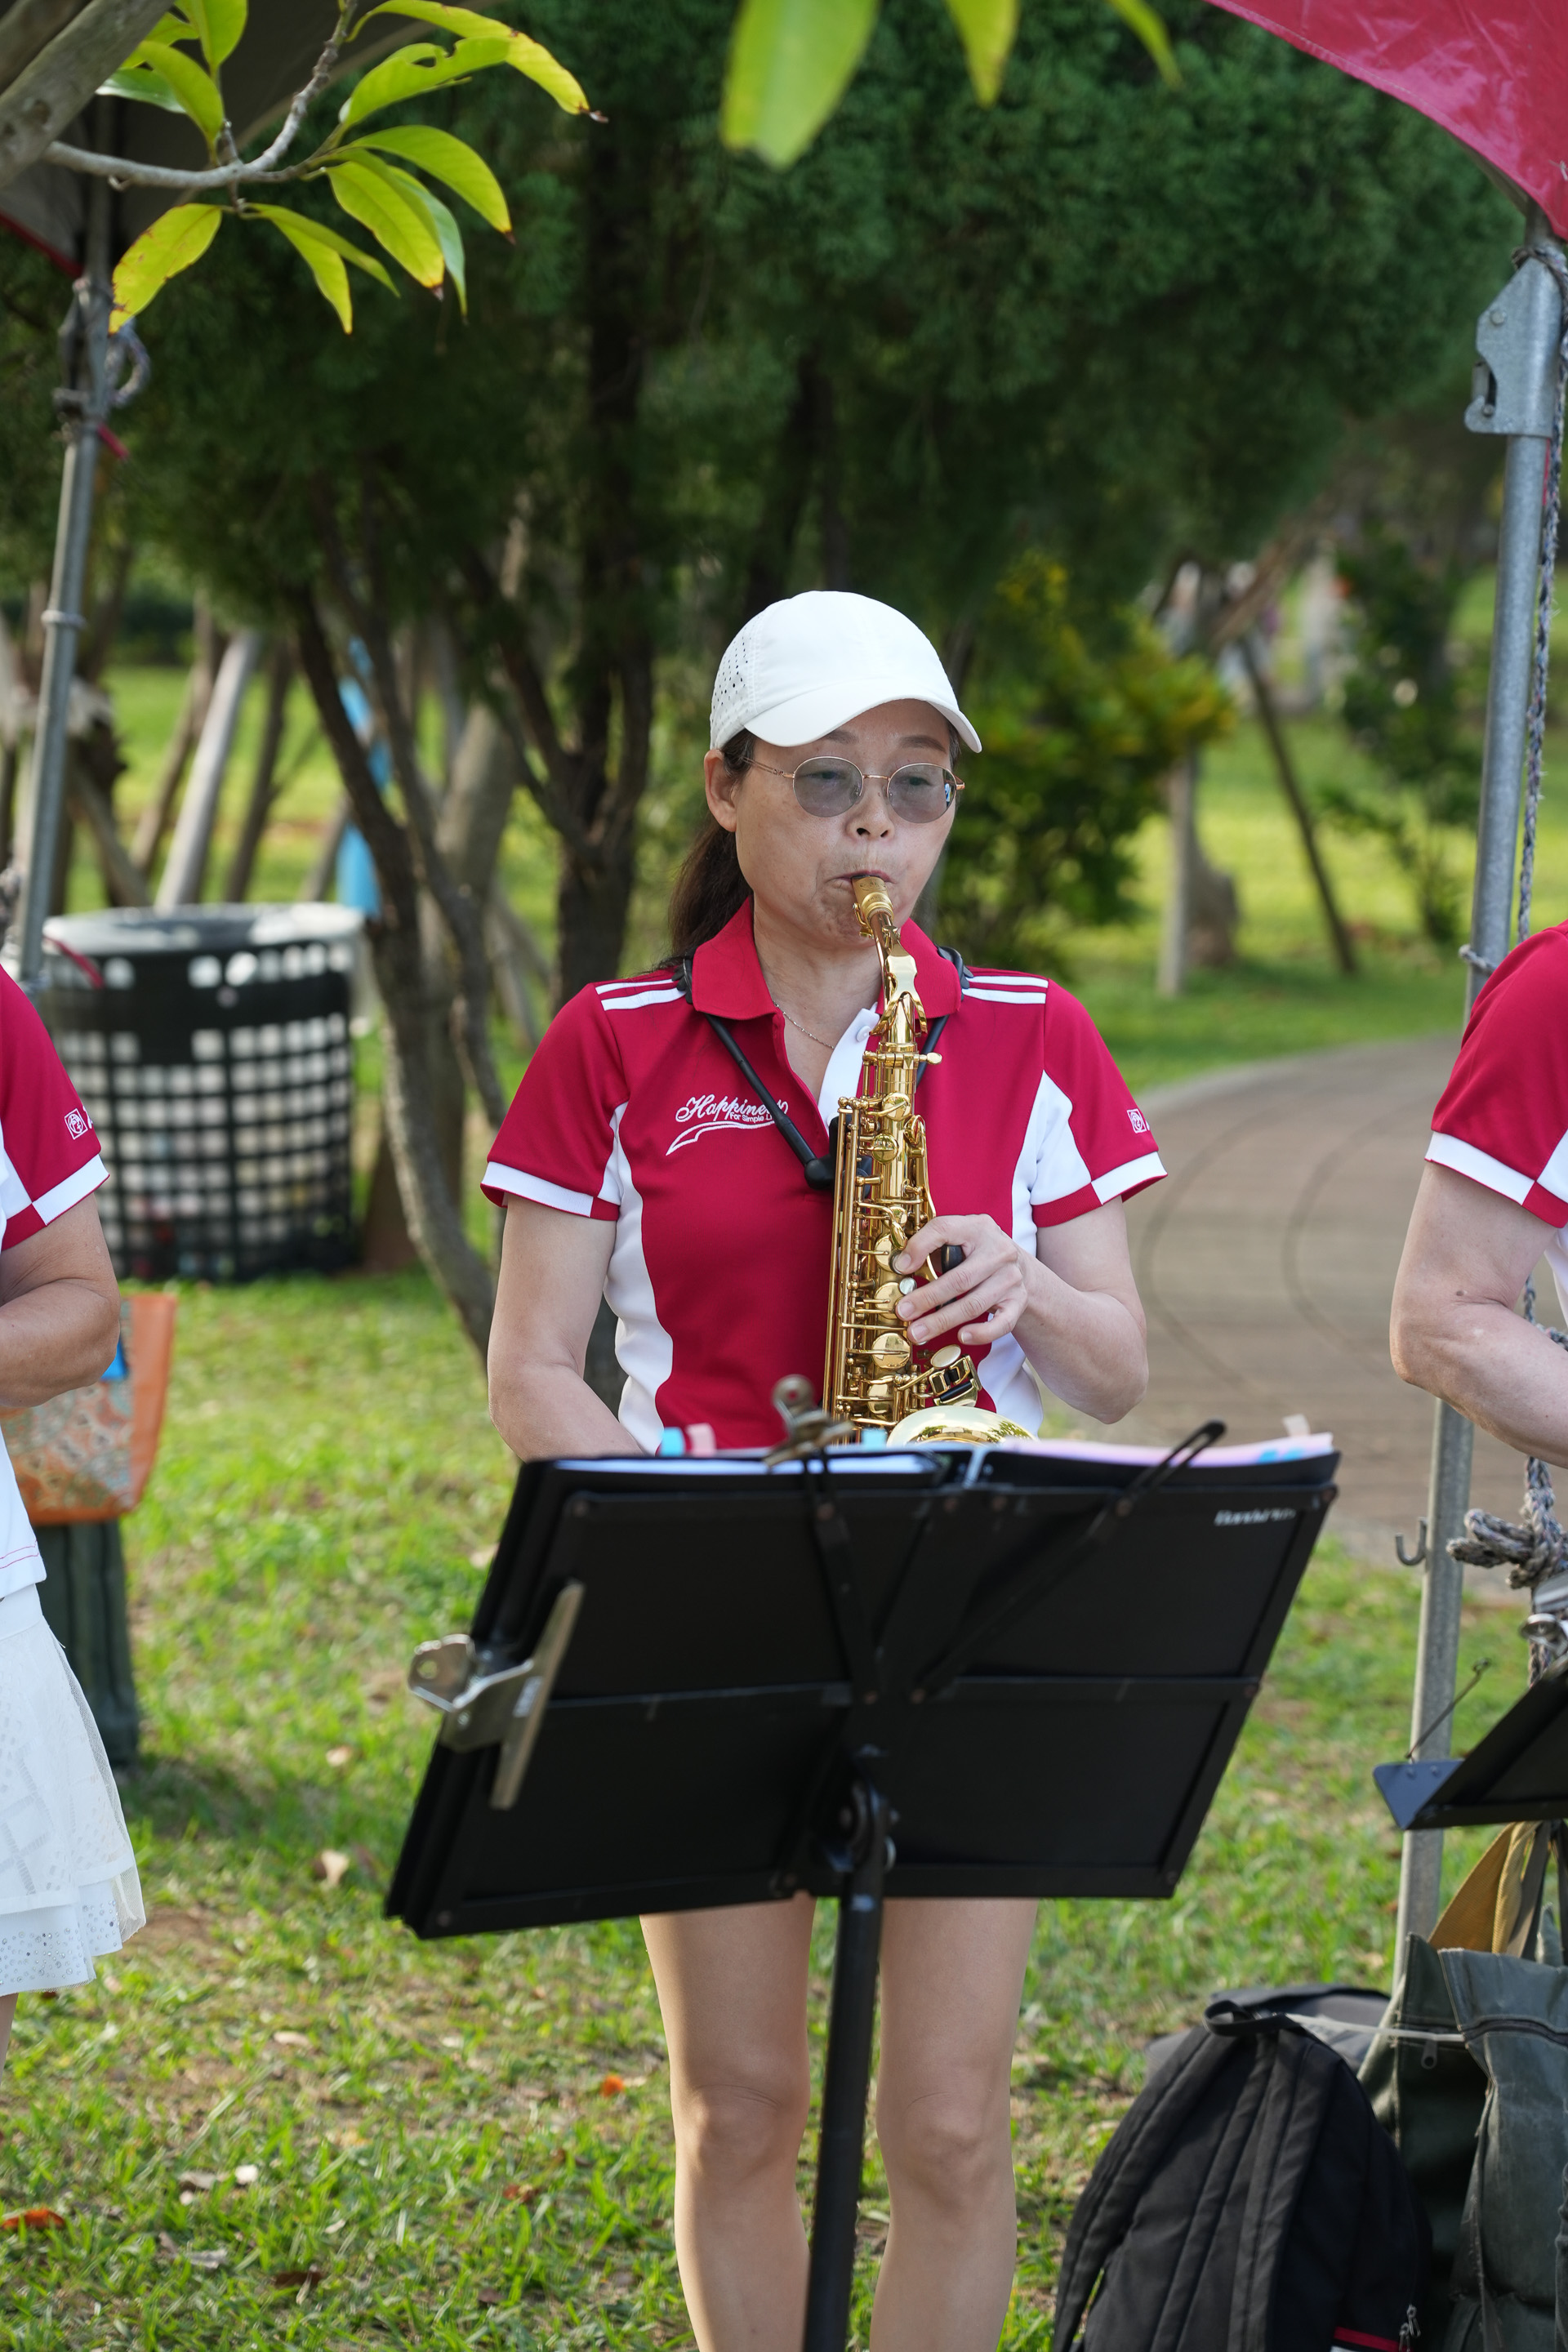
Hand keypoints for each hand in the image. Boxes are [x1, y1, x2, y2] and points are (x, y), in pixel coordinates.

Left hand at [894, 1214, 1029, 1349]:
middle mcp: (999, 1251)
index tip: (901, 1267)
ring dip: (942, 1321)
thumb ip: (930, 1247)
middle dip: (927, 1298)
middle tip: (903, 1312)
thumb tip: (900, 1267)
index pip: (944, 1229)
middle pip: (959, 1279)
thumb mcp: (956, 1239)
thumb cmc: (975, 1254)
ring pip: (974, 1304)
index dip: (920, 1247)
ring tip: (917, 1332)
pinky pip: (1002, 1323)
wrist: (1018, 1267)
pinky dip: (982, 1333)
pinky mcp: (1018, 1301)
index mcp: (977, 1227)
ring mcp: (1011, 1278)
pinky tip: (962, 1337)